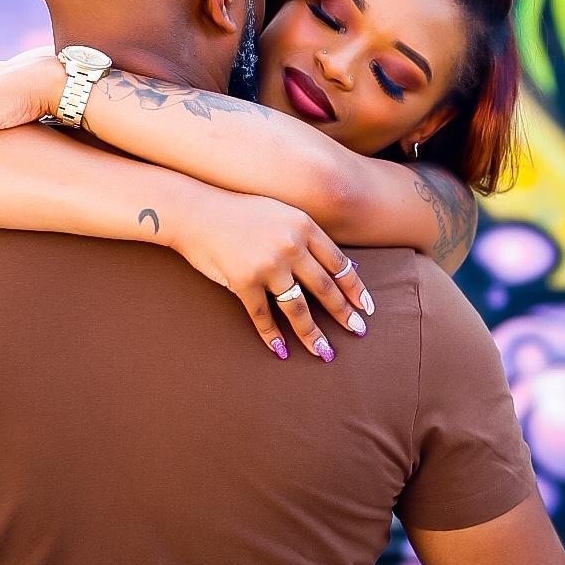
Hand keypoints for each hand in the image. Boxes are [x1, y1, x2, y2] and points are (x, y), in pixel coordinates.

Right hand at [172, 194, 373, 361]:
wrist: (197, 211)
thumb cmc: (242, 211)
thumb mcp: (282, 213)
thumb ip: (310, 236)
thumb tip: (346, 264)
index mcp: (303, 226)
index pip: (338, 263)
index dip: (355, 288)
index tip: (367, 307)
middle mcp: (290, 246)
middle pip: (324, 288)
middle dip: (343, 314)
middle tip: (358, 331)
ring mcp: (267, 265)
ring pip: (297, 308)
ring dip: (313, 334)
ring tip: (325, 352)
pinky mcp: (243, 281)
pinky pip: (262, 316)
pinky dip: (272, 336)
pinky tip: (282, 351)